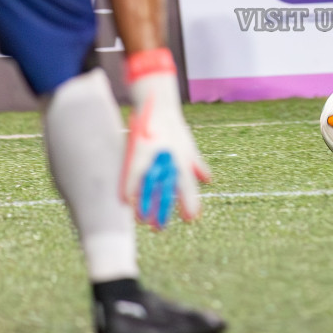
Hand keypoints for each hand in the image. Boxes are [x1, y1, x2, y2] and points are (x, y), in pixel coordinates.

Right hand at [123, 48, 209, 228]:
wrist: (158, 104)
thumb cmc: (173, 128)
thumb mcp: (188, 146)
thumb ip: (197, 165)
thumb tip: (208, 180)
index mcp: (182, 159)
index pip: (187, 185)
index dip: (189, 202)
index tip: (191, 218)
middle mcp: (169, 159)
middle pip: (167, 189)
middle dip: (163, 209)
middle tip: (160, 228)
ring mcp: (154, 155)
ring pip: (150, 184)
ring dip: (145, 203)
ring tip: (141, 219)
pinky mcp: (138, 150)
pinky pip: (133, 172)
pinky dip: (129, 187)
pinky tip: (124, 201)